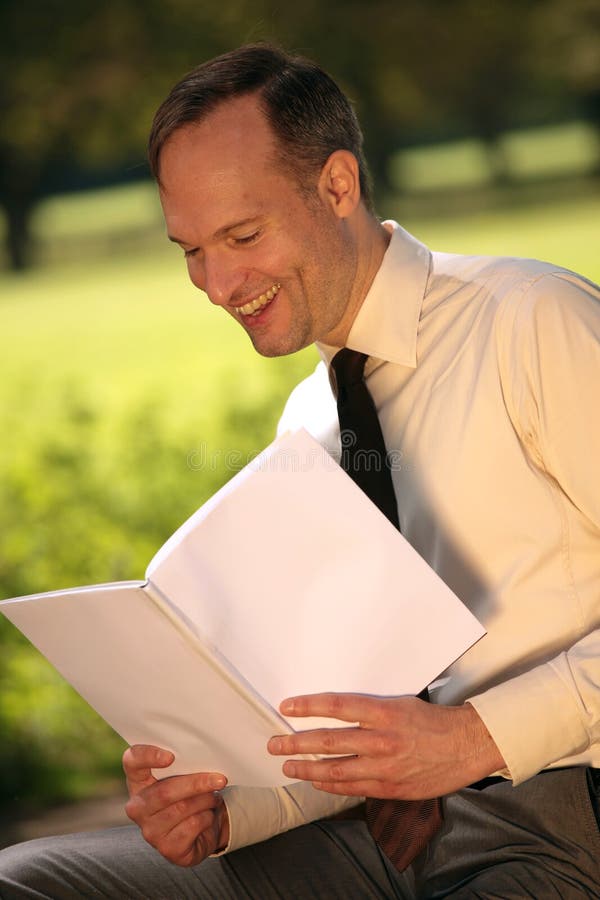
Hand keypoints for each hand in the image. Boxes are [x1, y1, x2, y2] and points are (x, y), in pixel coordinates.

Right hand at [123, 744, 229, 865]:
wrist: (203, 830)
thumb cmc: (190, 795)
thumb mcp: (183, 777)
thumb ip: (183, 764)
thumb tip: (202, 755)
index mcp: (138, 782)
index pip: (132, 762)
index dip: (148, 756)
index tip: (171, 757)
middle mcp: (137, 807)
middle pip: (164, 792)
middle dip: (196, 783)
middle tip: (220, 779)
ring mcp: (150, 831)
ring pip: (182, 808)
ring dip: (205, 800)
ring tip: (213, 798)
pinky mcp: (167, 848)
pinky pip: (192, 825)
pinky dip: (207, 817)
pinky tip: (207, 816)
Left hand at [268, 693, 504, 799]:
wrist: (466, 746)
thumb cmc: (433, 721)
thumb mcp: (401, 703)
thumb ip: (370, 709)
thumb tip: (337, 709)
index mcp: (384, 711)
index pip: (337, 706)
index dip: (309, 706)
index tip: (287, 707)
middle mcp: (381, 739)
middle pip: (329, 740)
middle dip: (296, 743)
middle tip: (274, 744)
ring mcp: (385, 766)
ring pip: (336, 768)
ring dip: (308, 769)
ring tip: (288, 767)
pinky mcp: (391, 787)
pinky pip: (353, 788)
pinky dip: (332, 786)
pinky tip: (317, 783)